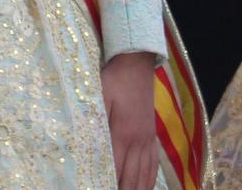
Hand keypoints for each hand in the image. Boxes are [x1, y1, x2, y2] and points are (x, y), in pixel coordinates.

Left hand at [101, 50, 158, 189]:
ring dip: (137, 189)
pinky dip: (150, 180)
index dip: (109, 184)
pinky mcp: (152, 136)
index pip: (115, 168)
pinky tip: (145, 187)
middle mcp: (138, 141)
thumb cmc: (114, 80)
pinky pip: (154, 164)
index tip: (100, 189)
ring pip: (144, 174)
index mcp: (122, 134)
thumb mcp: (99, 96)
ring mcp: (147, 139)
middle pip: (131, 177)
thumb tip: (87, 142)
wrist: (136, 64)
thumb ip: (95, 120)